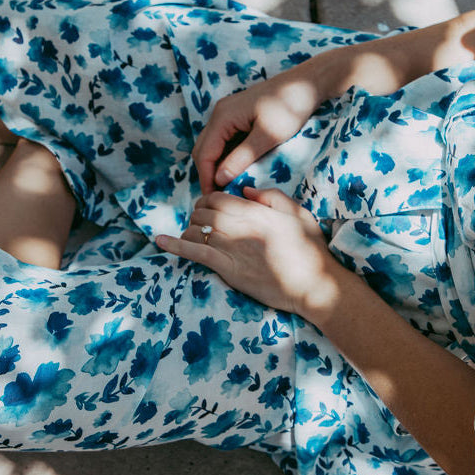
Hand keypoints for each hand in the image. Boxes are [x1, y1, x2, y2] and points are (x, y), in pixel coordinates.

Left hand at [156, 187, 345, 318]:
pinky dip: (175, 246)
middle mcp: (241, 227)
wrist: (314, 285)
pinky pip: (195, 253)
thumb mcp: (298, 213)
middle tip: (202, 220)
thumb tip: (244, 190)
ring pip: (197, 230)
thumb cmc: (310, 249)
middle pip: (204, 212)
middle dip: (198, 213)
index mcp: (257, 211)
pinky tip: (160, 241)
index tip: (211, 205)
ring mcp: (233, 248)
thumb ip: (271, 196)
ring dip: (190, 228)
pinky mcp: (228, 269)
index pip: (219, 197)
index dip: (209, 199)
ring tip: (194, 232)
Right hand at [192, 54, 336, 193]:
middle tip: (221, 197)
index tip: (214, 199)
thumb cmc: (290, 107)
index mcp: (223, 117)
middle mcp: (220, 114)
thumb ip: (242, 157)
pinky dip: (227, 157)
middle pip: (203, 150)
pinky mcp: (238, 117)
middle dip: (209, 174)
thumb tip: (219, 178)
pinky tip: (238, 171)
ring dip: (218, 166)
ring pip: (213, 146)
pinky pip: (225, 140)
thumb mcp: (268, 136)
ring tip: (229, 187)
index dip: (206, 179)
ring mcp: (228, 114)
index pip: (204, 154)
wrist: (306, 84)